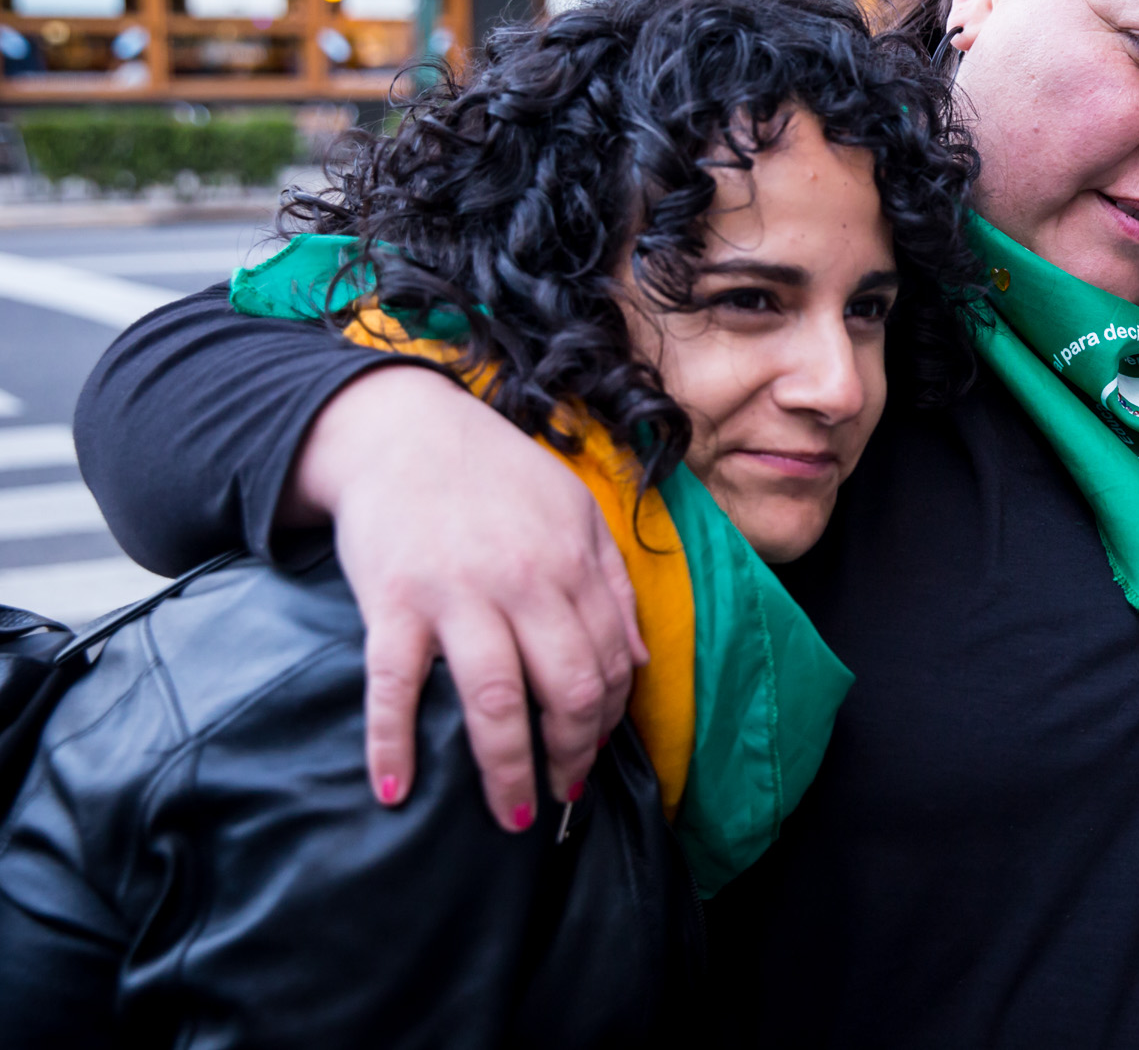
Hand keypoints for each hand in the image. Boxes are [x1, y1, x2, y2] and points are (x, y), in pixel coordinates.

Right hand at [289, 366, 646, 828]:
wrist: (400, 429)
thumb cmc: (494, 474)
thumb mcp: (574, 514)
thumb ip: (610, 585)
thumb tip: (638, 661)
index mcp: (573, 565)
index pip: (609, 663)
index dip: (608, 720)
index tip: (596, 753)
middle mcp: (523, 584)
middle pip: (566, 690)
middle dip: (572, 756)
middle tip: (562, 796)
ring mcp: (456, 595)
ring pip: (495, 701)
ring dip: (507, 770)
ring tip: (514, 816)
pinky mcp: (392, 602)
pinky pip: (392, 688)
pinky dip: (392, 745)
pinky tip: (397, 791)